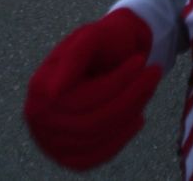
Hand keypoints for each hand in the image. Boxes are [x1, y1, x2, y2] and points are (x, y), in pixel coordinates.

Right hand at [24, 9, 161, 170]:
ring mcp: (49, 139)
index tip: (140, 60)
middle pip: (91, 121)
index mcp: (39, 86)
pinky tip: (137, 118)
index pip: (82, 98)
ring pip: (97, 137)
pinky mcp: (66, 155)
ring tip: (149, 87)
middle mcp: (37, 116)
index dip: (115, 82)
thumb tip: (53, 93)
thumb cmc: (101, 43)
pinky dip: (121, 138)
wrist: (108, 56)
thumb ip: (75, 56)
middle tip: (155, 71)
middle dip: (130, 96)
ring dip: (131, 112)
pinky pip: (94, 157)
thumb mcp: (92, 35)